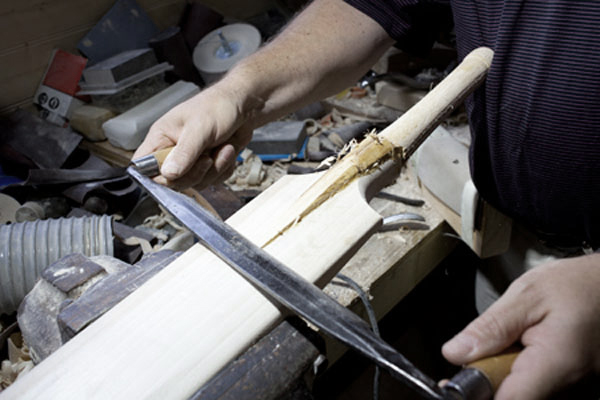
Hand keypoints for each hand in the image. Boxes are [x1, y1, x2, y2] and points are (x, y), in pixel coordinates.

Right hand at [133, 84, 255, 189]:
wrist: (244, 106)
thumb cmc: (218, 106)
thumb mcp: (200, 128)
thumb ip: (184, 152)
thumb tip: (168, 173)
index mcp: (161, 137)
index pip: (143, 166)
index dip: (156, 175)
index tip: (175, 173)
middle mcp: (173, 151)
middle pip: (172, 181)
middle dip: (195, 173)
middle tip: (207, 157)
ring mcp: (191, 160)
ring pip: (195, 183)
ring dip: (215, 169)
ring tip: (222, 148)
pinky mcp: (208, 165)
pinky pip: (213, 180)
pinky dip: (224, 168)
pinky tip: (227, 151)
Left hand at [442, 254, 599, 398]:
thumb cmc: (580, 285)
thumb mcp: (528, 295)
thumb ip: (491, 326)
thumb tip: (455, 352)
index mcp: (556, 364)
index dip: (476, 395)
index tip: (456, 381)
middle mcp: (569, 385)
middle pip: (511, 397)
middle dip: (489, 376)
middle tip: (489, 346)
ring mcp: (573, 389)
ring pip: (522, 391)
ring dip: (504, 372)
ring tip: (515, 340)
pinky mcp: (572, 387)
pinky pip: (534, 386)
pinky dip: (520, 370)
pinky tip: (525, 348)